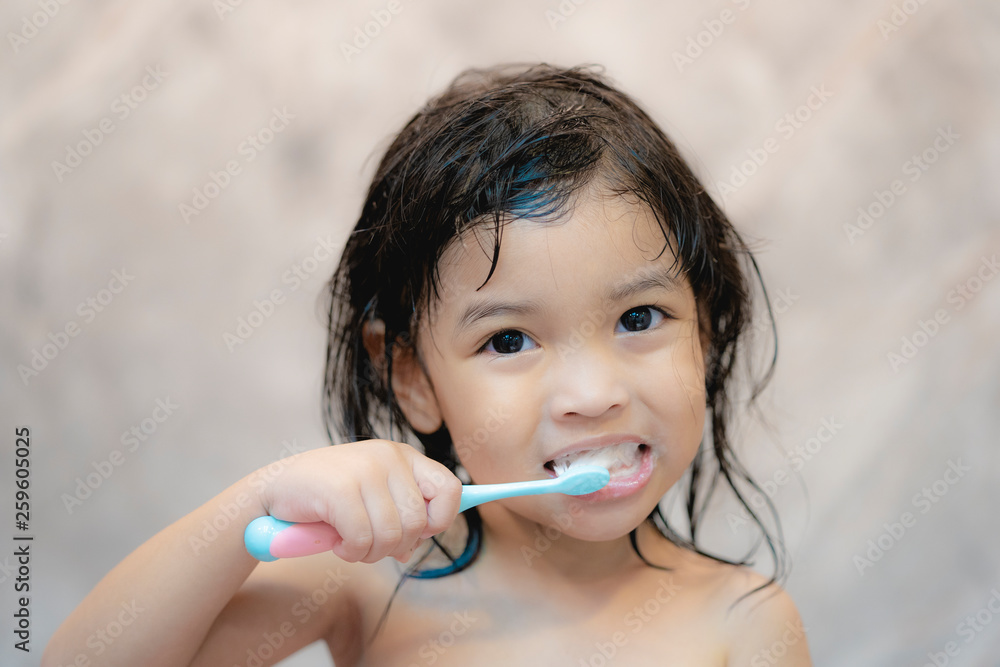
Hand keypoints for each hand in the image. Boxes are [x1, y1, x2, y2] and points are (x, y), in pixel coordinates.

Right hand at [248, 440, 461, 563]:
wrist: (274, 490)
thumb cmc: (327, 496)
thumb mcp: (372, 496)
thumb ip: (399, 514)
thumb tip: (417, 545)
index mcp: (403, 455)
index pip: (450, 488)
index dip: (440, 520)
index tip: (419, 534)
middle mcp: (389, 456)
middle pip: (419, 522)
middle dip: (396, 546)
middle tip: (370, 544)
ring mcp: (365, 470)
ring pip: (392, 536)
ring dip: (371, 553)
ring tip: (350, 543)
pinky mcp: (341, 489)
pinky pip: (362, 540)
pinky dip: (351, 552)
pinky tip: (337, 542)